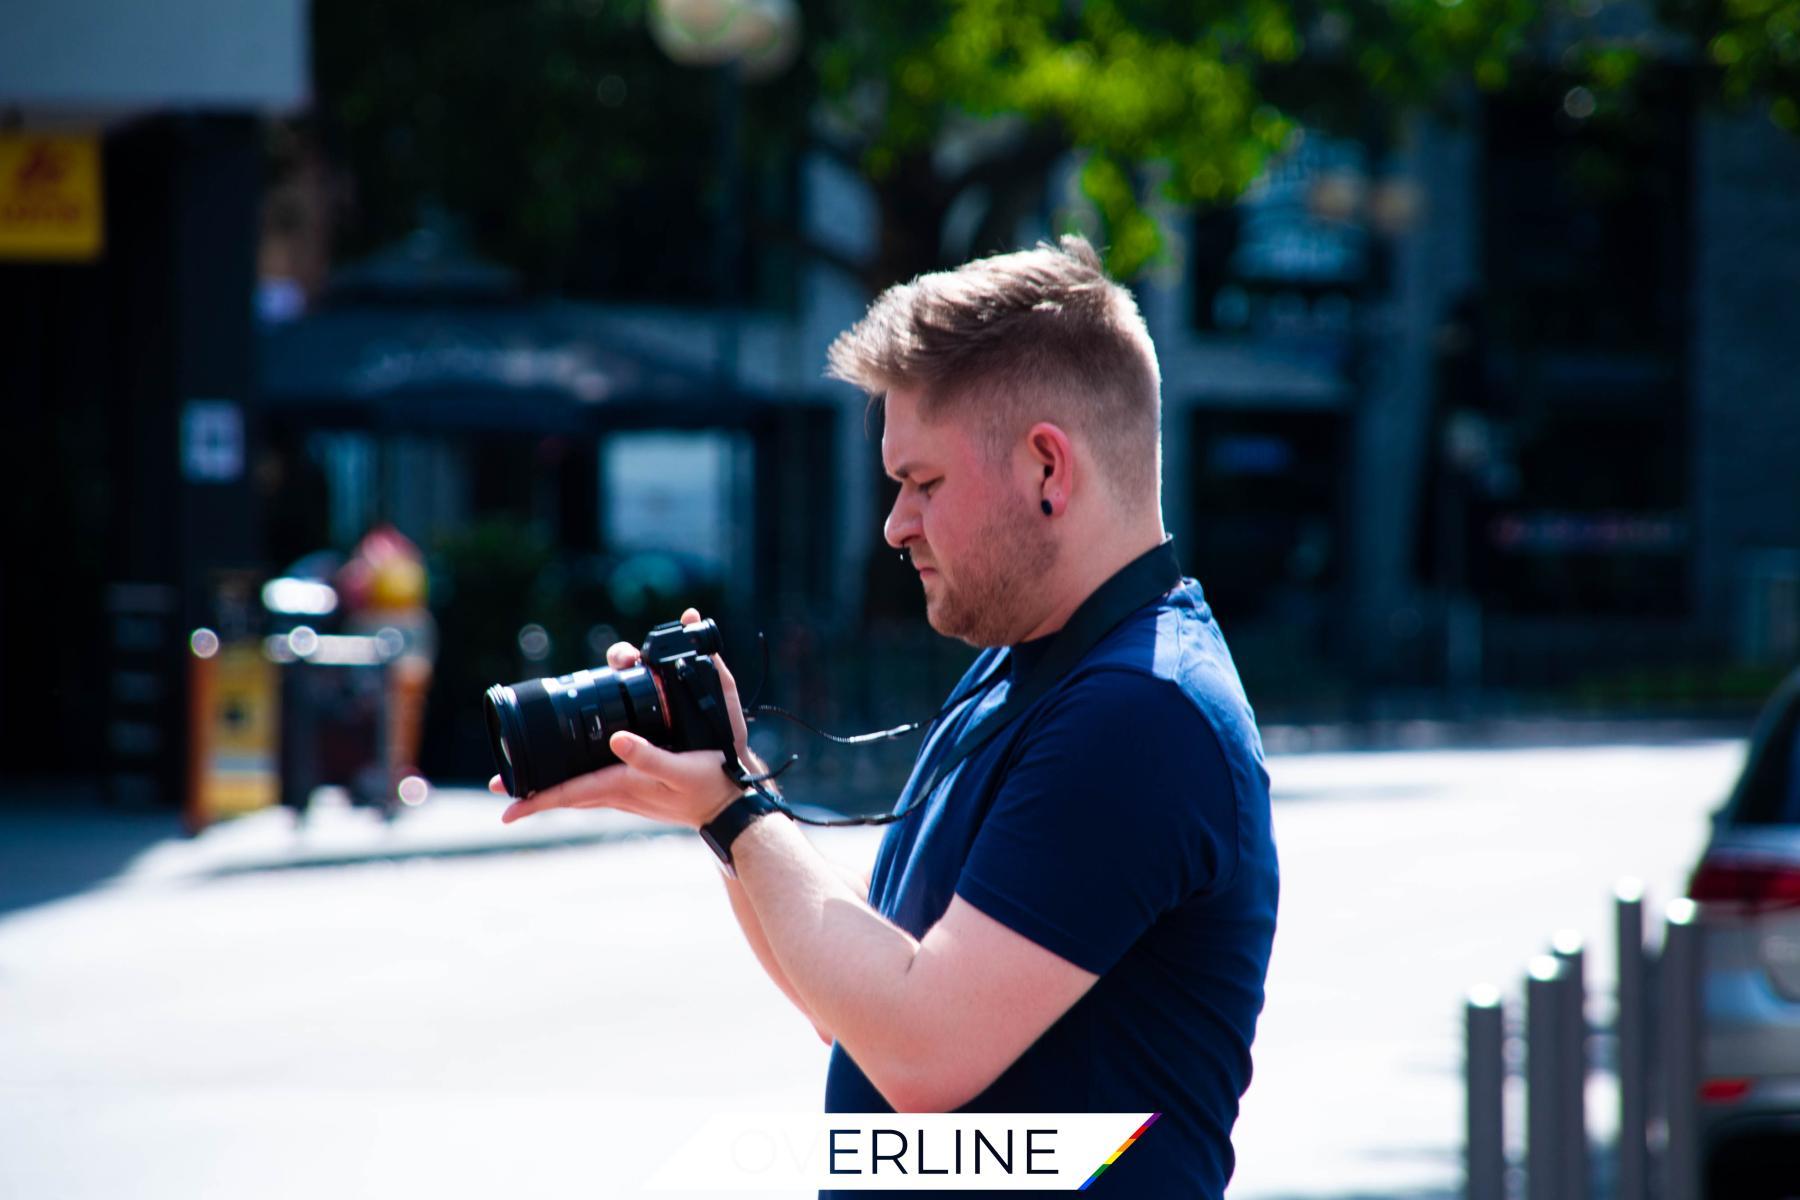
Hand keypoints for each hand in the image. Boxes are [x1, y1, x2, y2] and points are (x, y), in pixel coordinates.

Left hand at [488, 607, 748, 827]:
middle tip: (499, 786)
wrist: (729, 807)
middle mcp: (617, 791)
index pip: (568, 793)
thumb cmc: (709, 786)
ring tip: (522, 784)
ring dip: (549, 786)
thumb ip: (649, 756)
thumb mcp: (680, 769)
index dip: (536, 800)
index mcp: (621, 784)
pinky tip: (572, 773)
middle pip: (564, 793)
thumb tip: (616, 739)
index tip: (506, 810)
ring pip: (576, 790)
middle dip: (531, 791)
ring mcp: (625, 793)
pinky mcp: (634, 789)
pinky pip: (593, 786)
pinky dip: (573, 782)